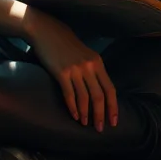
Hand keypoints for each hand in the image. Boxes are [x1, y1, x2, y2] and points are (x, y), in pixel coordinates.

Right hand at [22, 9, 118, 130]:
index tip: (114, 121)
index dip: (113, 107)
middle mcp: (89, 66)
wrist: (47, 31)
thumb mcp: (85, 55)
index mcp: (97, 62)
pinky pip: (69, 94)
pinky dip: (73, 107)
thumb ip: (93, 71)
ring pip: (85, 98)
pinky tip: (74, 116)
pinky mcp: (61, 73)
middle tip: (100, 128)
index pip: (110, 89)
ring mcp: (75, 70)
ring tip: (85, 124)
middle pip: (99, 96)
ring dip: (86, 114)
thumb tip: (100, 92)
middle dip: (101, 115)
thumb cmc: (66, 44)